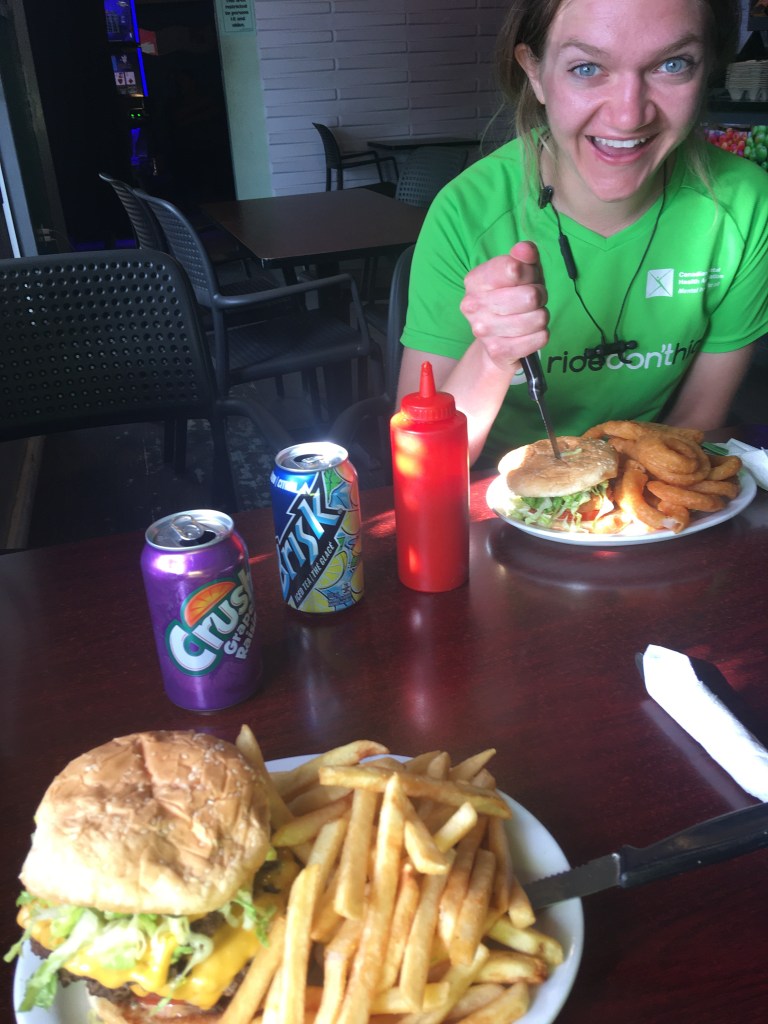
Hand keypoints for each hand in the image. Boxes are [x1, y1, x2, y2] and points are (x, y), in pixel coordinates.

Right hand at [459, 241, 549, 373]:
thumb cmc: (512, 299)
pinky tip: (528, 334)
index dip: (530, 272)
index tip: (527, 278)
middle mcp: (473, 305)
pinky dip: (540, 335)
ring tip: (529, 316)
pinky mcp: (498, 351)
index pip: (514, 268)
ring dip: (541, 316)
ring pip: (538, 318)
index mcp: (475, 280)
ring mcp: (483, 331)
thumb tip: (525, 249)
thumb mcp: (520, 272)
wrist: (496, 341)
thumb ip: (524, 256)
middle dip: (540, 296)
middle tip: (532, 301)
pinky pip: (540, 338)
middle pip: (530, 296)